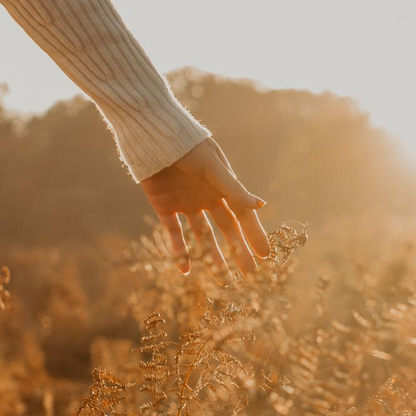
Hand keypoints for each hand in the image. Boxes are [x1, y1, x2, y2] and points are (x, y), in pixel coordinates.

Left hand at [138, 137, 269, 274]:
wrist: (150, 134)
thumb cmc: (186, 145)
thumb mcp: (211, 166)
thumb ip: (232, 188)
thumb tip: (261, 205)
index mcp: (223, 187)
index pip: (243, 215)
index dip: (254, 234)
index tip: (265, 256)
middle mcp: (207, 197)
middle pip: (226, 230)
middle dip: (238, 252)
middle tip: (248, 276)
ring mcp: (186, 203)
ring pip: (202, 237)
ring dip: (212, 257)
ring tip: (222, 281)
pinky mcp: (164, 207)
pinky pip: (174, 233)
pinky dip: (179, 251)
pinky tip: (185, 269)